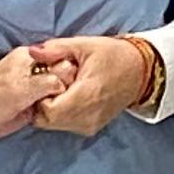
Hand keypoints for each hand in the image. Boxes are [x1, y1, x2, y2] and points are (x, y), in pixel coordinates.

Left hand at [0, 46, 64, 151]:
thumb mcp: (21, 89)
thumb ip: (48, 82)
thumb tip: (69, 79)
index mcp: (29, 59)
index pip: (62, 60)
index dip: (72, 74)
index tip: (79, 87)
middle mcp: (32, 71)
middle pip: (62, 76)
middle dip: (69, 88)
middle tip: (73, 102)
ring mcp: (31, 89)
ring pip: (58, 92)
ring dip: (63, 101)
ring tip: (68, 112)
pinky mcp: (29, 105)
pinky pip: (50, 105)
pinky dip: (56, 111)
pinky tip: (61, 117)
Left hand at [26, 33, 158, 136]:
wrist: (140, 72)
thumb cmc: (113, 56)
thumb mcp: (84, 45)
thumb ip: (56, 49)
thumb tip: (32, 51)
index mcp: (86, 97)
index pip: (47, 110)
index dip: (40, 95)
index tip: (46, 79)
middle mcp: (87, 117)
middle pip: (47, 120)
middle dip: (42, 102)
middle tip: (50, 83)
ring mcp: (89, 125)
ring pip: (54, 124)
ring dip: (50, 108)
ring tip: (61, 88)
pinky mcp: (90, 128)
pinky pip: (65, 125)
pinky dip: (60, 113)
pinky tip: (68, 97)